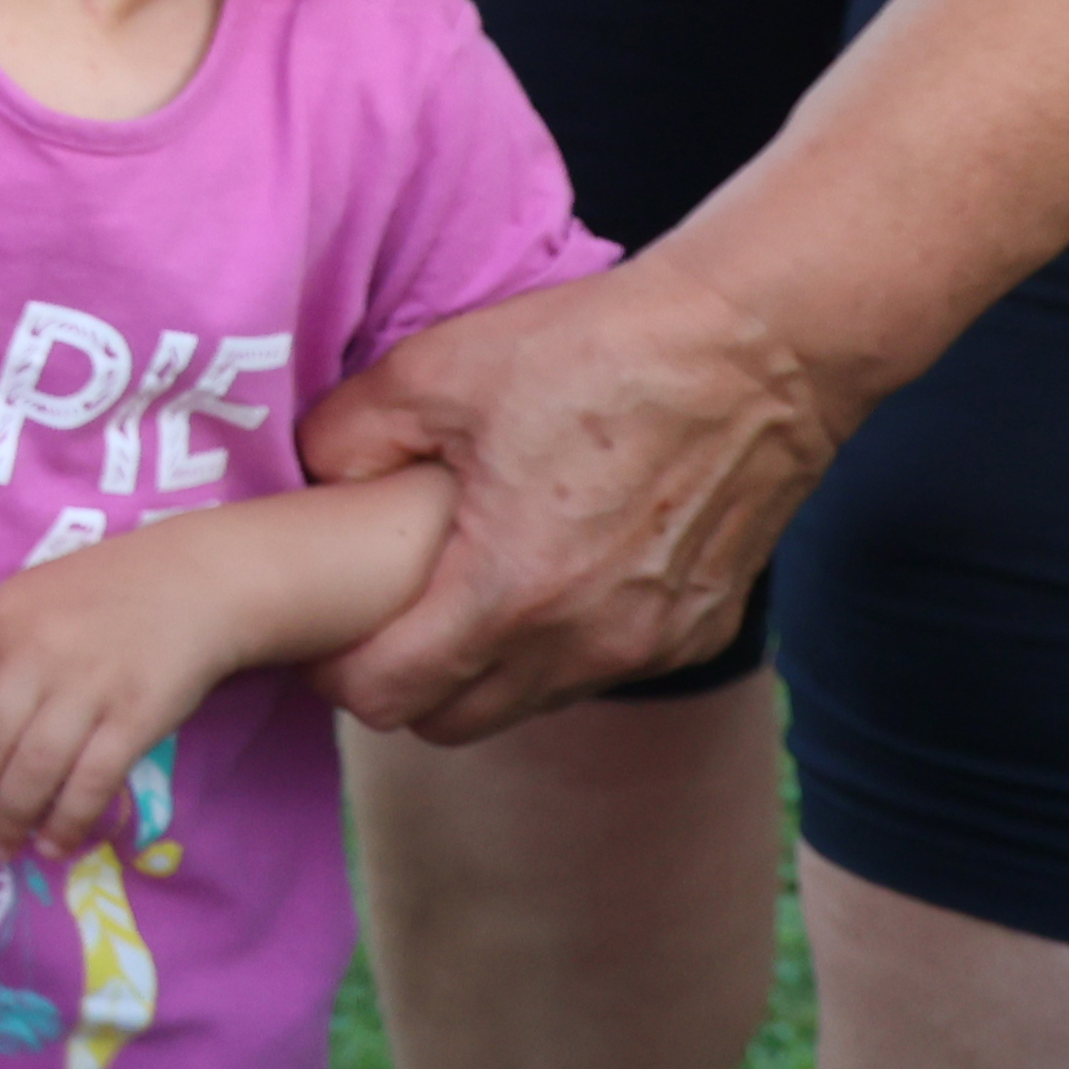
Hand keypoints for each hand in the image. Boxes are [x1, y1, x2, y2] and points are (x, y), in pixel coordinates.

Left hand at [0, 545, 227, 854]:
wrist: (193, 582)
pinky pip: (92, 779)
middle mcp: (38, 651)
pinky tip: (53, 845)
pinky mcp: (137, 714)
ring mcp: (90, 683)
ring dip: (8, 818)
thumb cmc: (97, 596)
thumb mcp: (25, 605)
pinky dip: (68, 819)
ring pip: (34, 767)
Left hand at [293, 243, 850, 741]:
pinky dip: (554, 647)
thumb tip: (312, 480)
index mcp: (512, 593)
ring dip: (479, 671)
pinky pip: (598, 670)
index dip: (335, 673)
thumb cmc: (597, 350)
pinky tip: (539, 576)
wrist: (756, 346)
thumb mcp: (434, 372)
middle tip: (373, 619)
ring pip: (528, 701)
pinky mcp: (699, 628)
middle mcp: (587, 643)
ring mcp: (651, 644)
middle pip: (454, 723)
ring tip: (450, 594)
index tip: (319, 632)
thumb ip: (347, 437)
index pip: (391, 697)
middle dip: (400, 686)